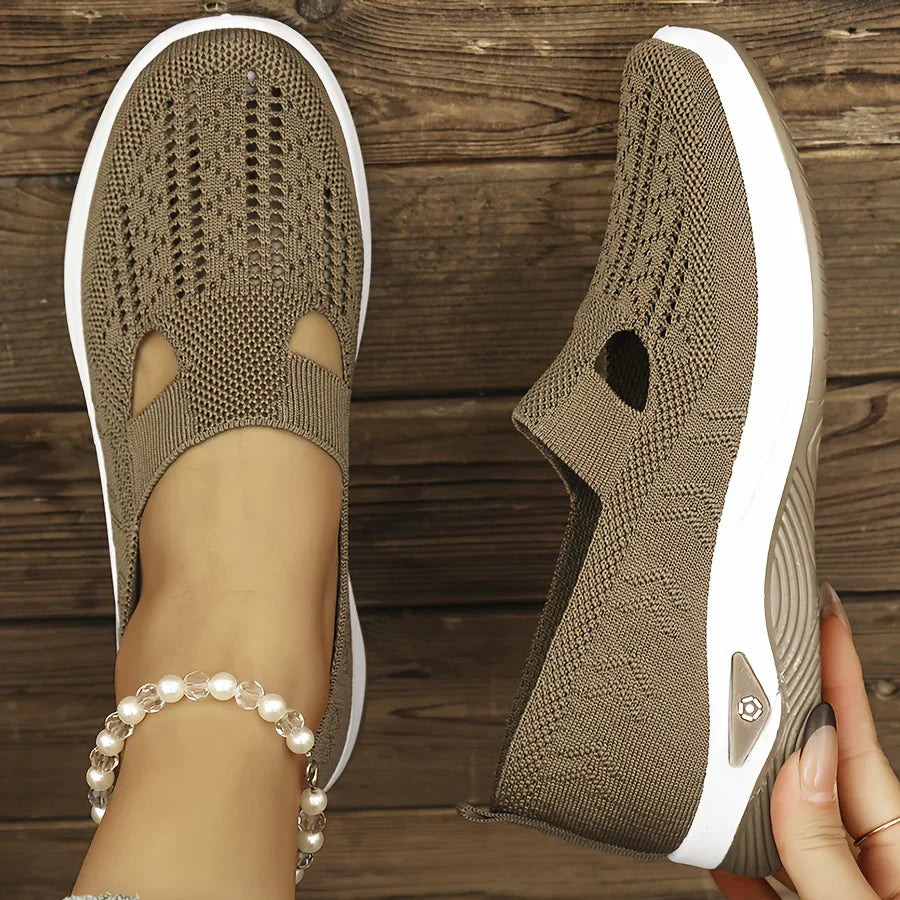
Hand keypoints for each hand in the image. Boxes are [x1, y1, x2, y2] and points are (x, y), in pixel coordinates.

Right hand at [712, 583, 899, 898]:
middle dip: (777, 709)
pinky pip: (759, 870)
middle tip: (745, 654)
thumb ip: (829, 845)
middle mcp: (869, 861)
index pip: (854, 737)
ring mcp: (832, 886)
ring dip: (742, 779)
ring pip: (779, 816)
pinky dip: (729, 851)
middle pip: (809, 768)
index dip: (835, 667)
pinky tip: (707, 833)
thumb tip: (797, 766)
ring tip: (712, 733)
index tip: (818, 609)